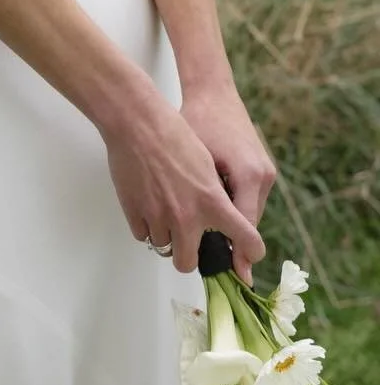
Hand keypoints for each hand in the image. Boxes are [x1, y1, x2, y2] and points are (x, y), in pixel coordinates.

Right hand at [102, 85, 264, 278]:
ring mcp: (158, 216)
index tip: (245, 260)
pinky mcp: (134, 212)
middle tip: (188, 242)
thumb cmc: (173, 134)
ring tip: (164, 212)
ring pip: (163, 247)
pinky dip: (147, 226)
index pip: (245, 239)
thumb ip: (214, 197)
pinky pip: (142, 235)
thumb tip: (216, 217)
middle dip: (189, 255)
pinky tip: (149, 206)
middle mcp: (186, 216)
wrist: (138, 122)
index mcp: (212, 202)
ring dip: (165, 236)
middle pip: (188, 262)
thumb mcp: (207, 164)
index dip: (250, 254)